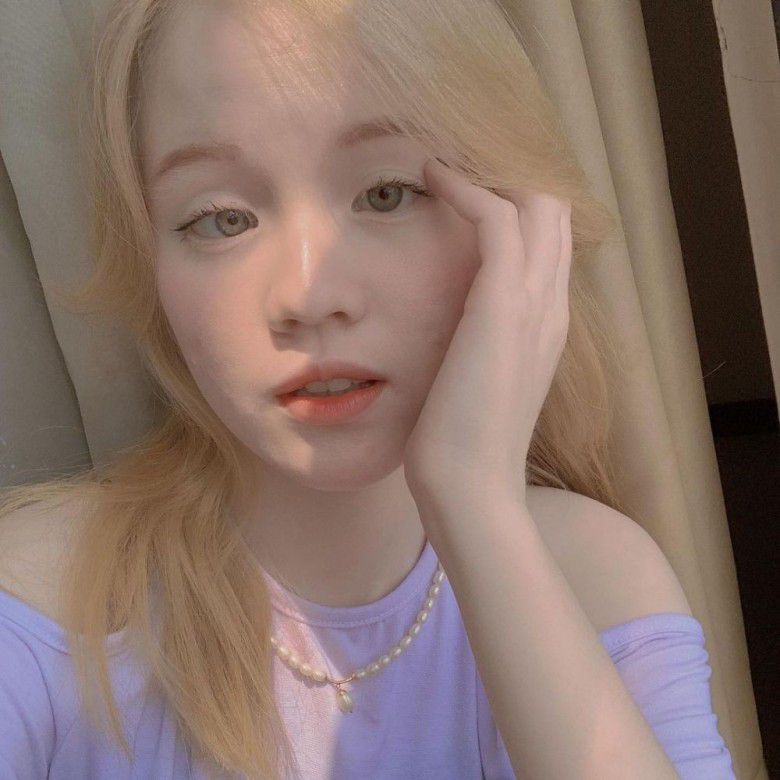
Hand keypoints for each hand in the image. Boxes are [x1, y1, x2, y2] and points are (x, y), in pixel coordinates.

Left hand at [402, 157, 571, 509]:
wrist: (472, 488)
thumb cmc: (464, 445)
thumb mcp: (479, 384)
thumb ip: (481, 350)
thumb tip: (455, 333)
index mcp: (546, 326)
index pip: (550, 245)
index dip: (517, 206)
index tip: (469, 187)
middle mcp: (551, 307)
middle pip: (554, 213)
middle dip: (509, 179)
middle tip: (458, 163)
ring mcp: (535, 304)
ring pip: (537, 205)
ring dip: (489, 174)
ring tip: (445, 161)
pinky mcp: (502, 305)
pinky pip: (497, 219)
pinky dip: (468, 188)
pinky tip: (434, 176)